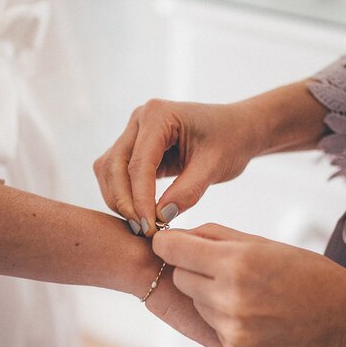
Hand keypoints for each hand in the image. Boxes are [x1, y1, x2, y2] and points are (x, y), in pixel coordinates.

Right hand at [94, 84, 329, 236]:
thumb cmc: (230, 141)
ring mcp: (133, 132)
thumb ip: (188, 191)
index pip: (138, 163)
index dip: (140, 199)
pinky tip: (140, 216)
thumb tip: (160, 217)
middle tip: (143, 231)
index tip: (149, 228)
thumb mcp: (215, 167)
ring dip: (119, 200)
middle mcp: (139, 119)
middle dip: (124, 202)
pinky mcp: (134, 148)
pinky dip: (123, 196)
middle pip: (114, 166)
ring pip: (108, 171)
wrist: (237, 130)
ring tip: (141, 227)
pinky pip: (116, 174)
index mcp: (158, 115)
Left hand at [152, 223, 345, 346]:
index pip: (172, 250)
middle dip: (194, 270)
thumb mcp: (262, 243)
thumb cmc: (306, 273)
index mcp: (236, 263)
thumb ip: (214, 236)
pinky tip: (255, 315)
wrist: (342, 318)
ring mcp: (232, 330)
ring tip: (248, 293)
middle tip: (224, 269)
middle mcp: (230, 298)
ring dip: (211, 296)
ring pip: (196, 304)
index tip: (171, 243)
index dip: (168, 244)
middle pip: (181, 278)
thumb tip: (174, 234)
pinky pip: (213, 327)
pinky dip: (226, 321)